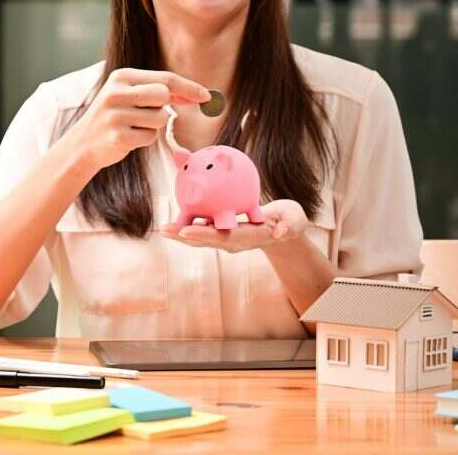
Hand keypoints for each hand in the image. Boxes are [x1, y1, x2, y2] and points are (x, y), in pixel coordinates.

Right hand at [63, 68, 209, 172]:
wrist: (82, 144)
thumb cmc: (114, 118)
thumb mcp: (129, 96)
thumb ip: (158, 91)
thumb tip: (196, 93)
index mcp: (121, 77)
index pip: (165, 78)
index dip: (189, 87)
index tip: (206, 95)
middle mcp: (116, 92)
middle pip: (164, 95)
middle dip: (164, 107)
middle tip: (146, 114)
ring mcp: (116, 114)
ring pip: (160, 118)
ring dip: (153, 126)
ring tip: (133, 126)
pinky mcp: (118, 136)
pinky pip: (150, 137)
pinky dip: (145, 139)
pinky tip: (128, 137)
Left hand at [160, 199, 307, 252]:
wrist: (284, 229)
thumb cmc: (290, 222)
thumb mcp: (295, 222)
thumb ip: (290, 226)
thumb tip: (281, 232)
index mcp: (248, 237)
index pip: (223, 237)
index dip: (204, 234)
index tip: (186, 230)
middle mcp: (233, 241)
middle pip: (206, 239)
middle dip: (183, 236)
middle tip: (164, 229)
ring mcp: (227, 238)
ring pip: (201, 235)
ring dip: (180, 233)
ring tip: (162, 227)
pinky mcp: (223, 231)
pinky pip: (204, 226)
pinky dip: (189, 222)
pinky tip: (174, 215)